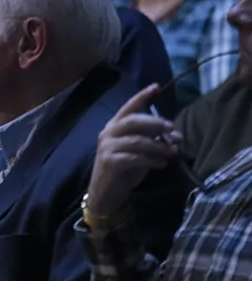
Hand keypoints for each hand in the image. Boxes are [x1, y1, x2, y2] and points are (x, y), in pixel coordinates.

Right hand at [87, 84, 180, 216]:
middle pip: (133, 121)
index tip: (156, 87)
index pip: (128, 107)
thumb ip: (152, 142)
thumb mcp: (138, 152)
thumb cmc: (123, 170)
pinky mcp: (110, 162)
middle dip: (154, 122)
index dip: (141, 97)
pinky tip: (161, 164)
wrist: (105, 193)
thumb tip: (175, 136)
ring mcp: (107, 147)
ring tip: (172, 151)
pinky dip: (152, 160)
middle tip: (171, 128)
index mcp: (114, 127)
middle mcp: (108, 133)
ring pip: (137, 140)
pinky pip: (135, 158)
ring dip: (158, 145)